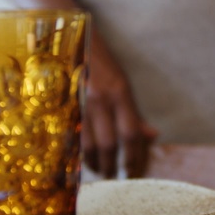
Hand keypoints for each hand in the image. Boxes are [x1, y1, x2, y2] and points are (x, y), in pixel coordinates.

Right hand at [81, 31, 157, 177]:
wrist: (67, 37)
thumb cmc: (100, 62)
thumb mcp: (122, 84)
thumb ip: (135, 113)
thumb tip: (153, 136)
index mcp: (120, 92)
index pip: (131, 133)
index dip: (136, 156)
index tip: (137, 171)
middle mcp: (100, 98)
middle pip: (110, 143)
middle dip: (115, 165)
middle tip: (119, 177)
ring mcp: (78, 102)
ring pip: (87, 143)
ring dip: (96, 163)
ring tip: (102, 172)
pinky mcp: (61, 105)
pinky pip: (70, 137)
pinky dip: (78, 153)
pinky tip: (83, 161)